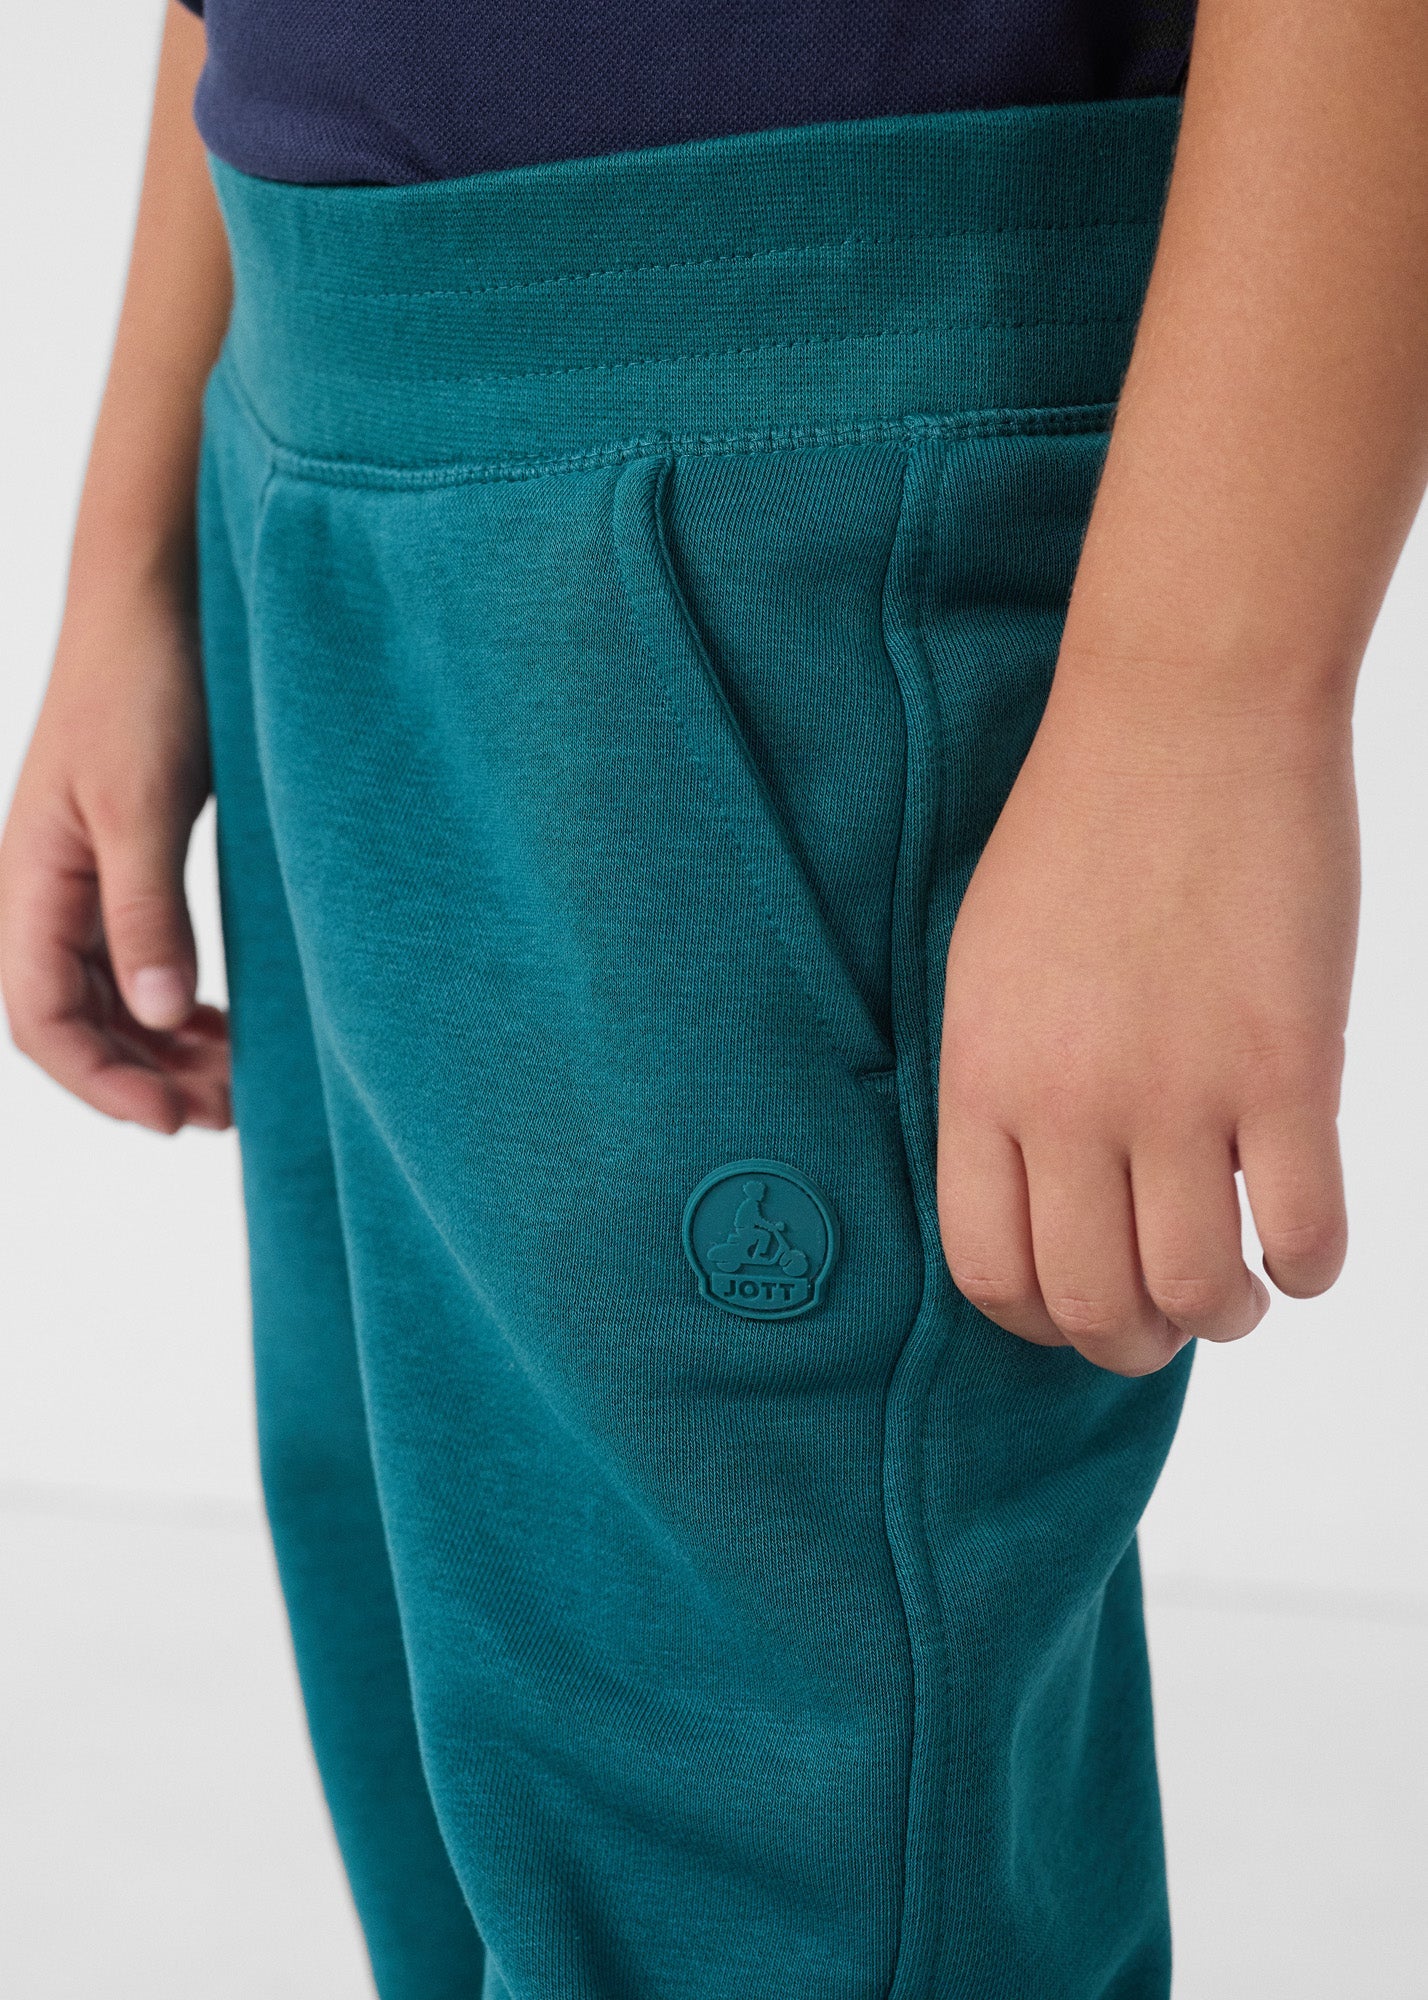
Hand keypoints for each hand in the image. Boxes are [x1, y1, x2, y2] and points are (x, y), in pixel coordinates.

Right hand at [0, 568, 229, 1133]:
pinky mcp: (128, 855)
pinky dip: (173, 1000)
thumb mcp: (145, 806)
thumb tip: (157, 1019)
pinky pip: (136, 955)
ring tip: (233, 1084)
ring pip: (110, 993)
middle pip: (76, 1018)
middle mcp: (47, 887)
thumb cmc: (143, 685)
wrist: (161, 594)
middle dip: (140, 1075)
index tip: (175, 1121)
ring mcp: (84, 873)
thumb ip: (146, 912)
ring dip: (161, 1046)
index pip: (42, 1018)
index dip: (102, 1081)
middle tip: (225, 1113)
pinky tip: (221, 1022)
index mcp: (30, 881)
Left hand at [936, 662, 1355, 1375]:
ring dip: (1221, 1316)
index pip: (988, 1269)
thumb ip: (1004, 1084)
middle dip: (1129, 1343)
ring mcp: (1181, 1091)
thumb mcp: (988, 963)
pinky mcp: (1289, 1066)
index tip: (1073, 1312)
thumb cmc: (1080, 828)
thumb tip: (1048, 1195)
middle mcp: (1069, 1104)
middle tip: (1162, 1324)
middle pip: (1092, 1302)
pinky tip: (1302, 1253)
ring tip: (1235, 1293)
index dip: (1035, 1322)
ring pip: (1197, 1289)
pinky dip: (1309, 1270)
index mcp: (984, 1077)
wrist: (1185, 714)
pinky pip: (1307, 1230)